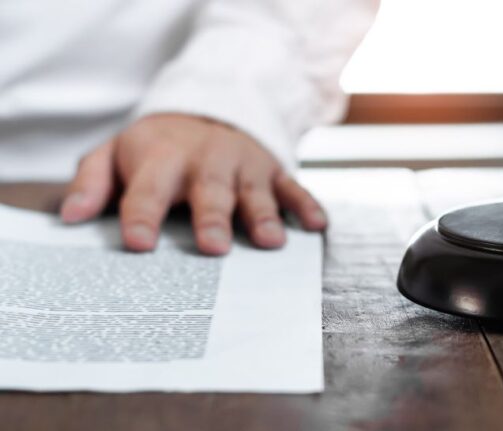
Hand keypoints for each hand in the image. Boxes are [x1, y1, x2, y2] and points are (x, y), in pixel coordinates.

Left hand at [59, 114, 326, 254]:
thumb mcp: (115, 154)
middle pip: (209, 190)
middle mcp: (206, 161)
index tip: (138, 244)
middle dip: (213, 217)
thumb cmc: (157, 148)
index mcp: (162, 158)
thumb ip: (92, 181)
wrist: (207, 110)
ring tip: (270, 242)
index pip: (148, 189)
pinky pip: (293, 186)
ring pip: (255, 191)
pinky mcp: (273, 170)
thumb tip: (70, 217)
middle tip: (213, 247)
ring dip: (264, 215)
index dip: (142, 215)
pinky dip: (305, 205)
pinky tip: (316, 225)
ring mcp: (244, 165)